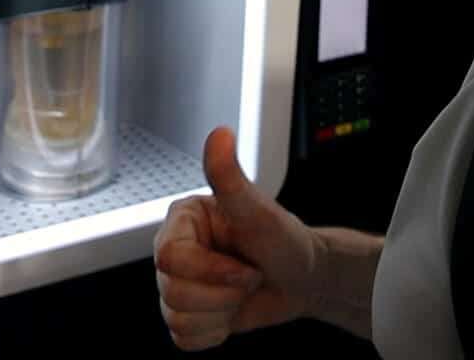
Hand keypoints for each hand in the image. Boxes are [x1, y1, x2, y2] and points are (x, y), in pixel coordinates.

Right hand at [153, 126, 321, 350]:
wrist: (302, 279)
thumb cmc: (283, 240)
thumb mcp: (258, 210)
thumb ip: (230, 176)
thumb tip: (220, 134)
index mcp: (182, 220)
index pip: (170, 259)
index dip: (211, 271)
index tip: (243, 265)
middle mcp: (174, 249)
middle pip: (171, 292)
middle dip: (221, 294)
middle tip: (247, 276)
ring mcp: (178, 282)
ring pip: (177, 317)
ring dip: (220, 314)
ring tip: (240, 291)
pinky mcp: (186, 312)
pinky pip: (183, 338)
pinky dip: (214, 332)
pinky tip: (231, 311)